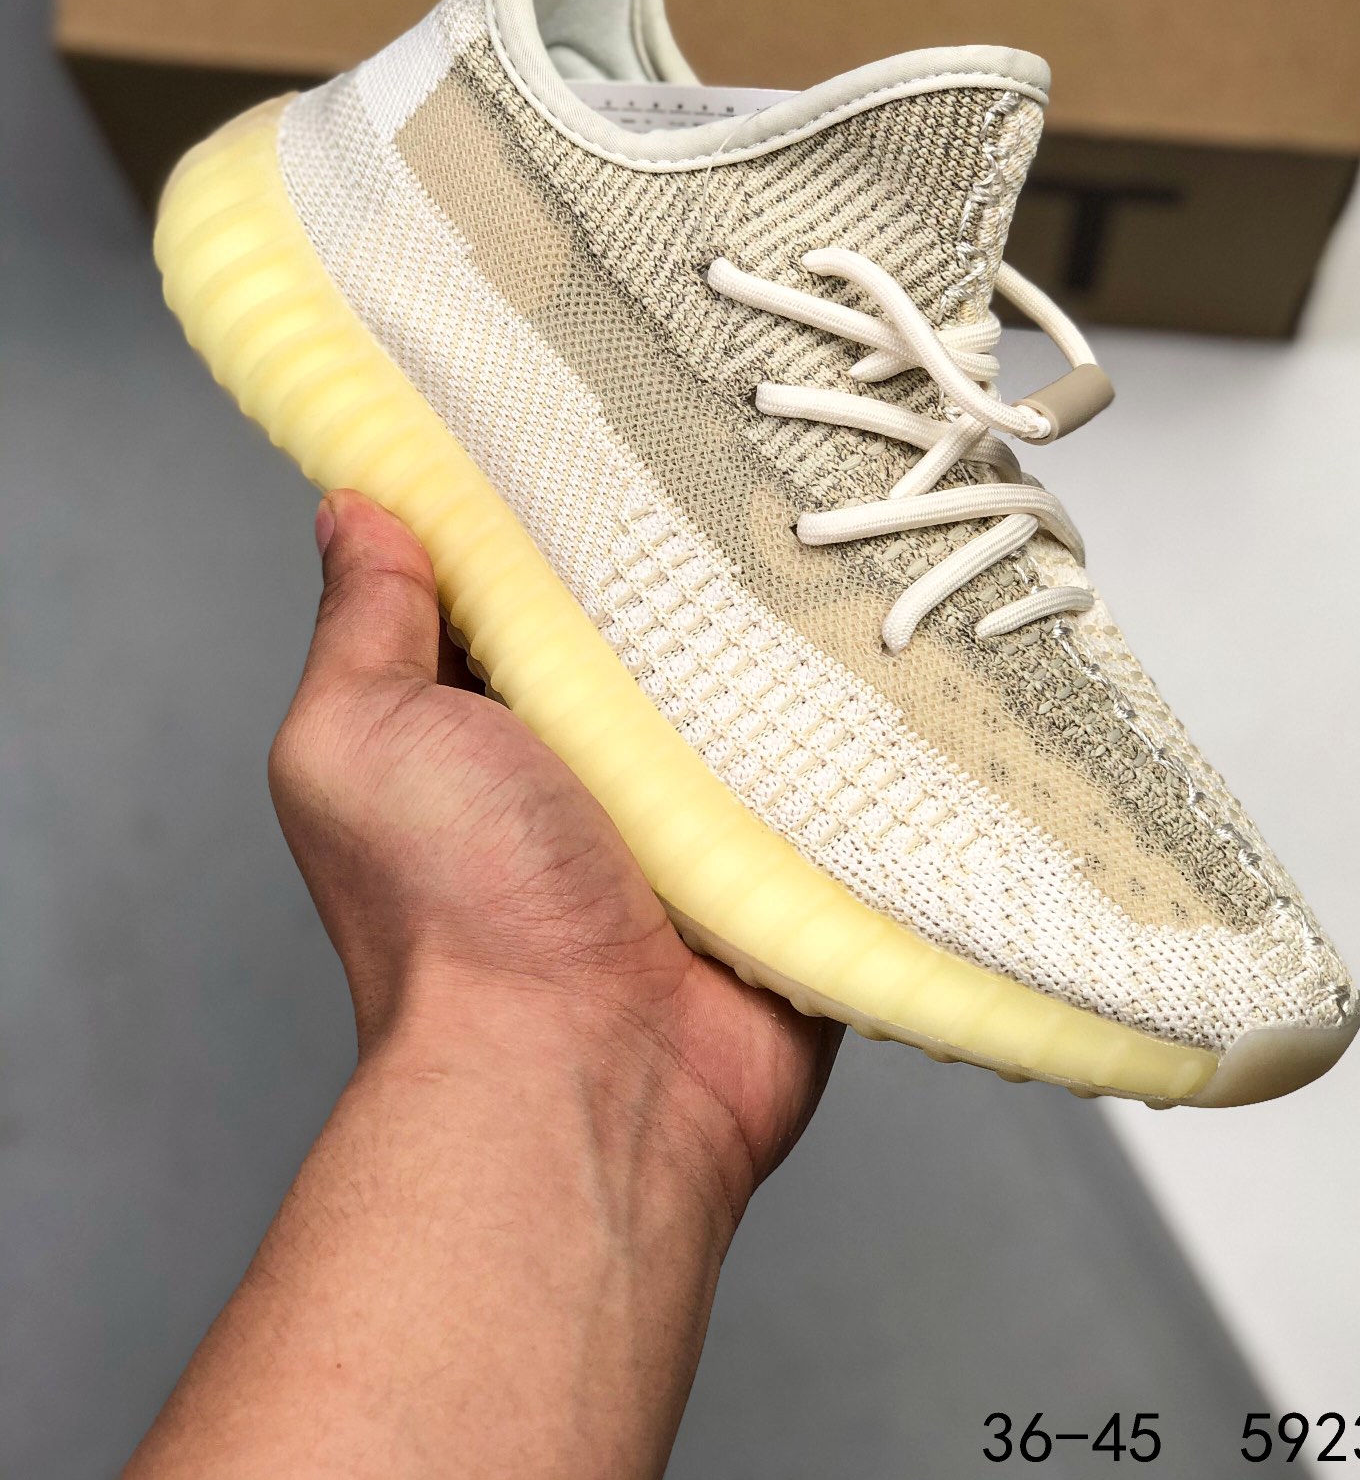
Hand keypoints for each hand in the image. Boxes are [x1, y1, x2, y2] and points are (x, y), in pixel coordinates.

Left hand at [269, 489, 840, 1223]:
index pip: (514, 573)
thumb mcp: (359, 734)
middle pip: (643, 614)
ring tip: (840, 512)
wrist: (588, 1078)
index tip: (591, 401)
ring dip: (777, 626)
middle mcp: (582, 755)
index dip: (541, 494)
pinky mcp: (779, 847)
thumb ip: (365, 622)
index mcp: (477, 717)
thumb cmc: (454, 914)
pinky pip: (823, 756)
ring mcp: (688, 801)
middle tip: (745, 438)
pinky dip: (846, 714)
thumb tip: (353, 509)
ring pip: (744, 676)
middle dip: (684, 545)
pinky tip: (886, 630)